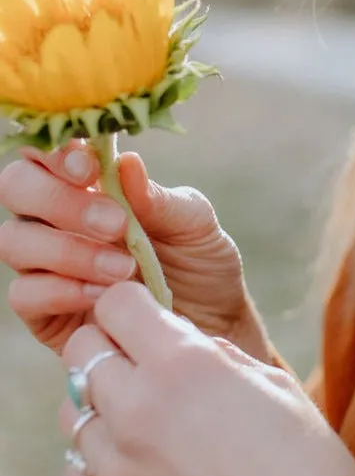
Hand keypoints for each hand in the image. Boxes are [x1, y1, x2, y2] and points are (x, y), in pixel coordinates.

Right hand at [0, 141, 266, 357]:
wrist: (214, 325)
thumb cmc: (202, 265)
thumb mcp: (196, 227)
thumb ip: (161, 199)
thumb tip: (127, 164)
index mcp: (91, 185)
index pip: (48, 151)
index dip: (56, 152)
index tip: (90, 167)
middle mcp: (57, 218)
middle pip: (16, 186)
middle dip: (60, 200)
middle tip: (116, 224)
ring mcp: (46, 264)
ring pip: (15, 240)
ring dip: (69, 251)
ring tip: (125, 269)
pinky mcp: (45, 311)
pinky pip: (23, 293)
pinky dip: (61, 291)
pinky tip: (103, 297)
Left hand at [59, 282, 354, 475]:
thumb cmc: (314, 472)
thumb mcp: (278, 390)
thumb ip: (218, 358)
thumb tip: (179, 342)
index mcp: (187, 367)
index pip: (116, 305)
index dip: (134, 306)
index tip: (150, 320)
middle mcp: (139, 412)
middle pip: (81, 354)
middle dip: (111, 350)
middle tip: (149, 370)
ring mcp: (119, 473)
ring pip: (73, 415)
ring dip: (105, 408)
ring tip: (152, 427)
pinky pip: (79, 473)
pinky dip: (104, 463)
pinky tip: (148, 472)